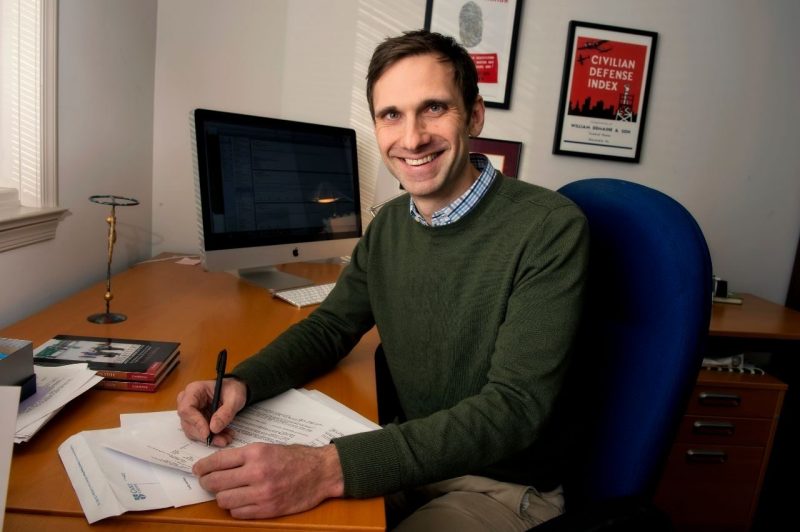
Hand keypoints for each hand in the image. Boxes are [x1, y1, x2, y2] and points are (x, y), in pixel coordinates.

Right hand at [177, 377, 247, 446]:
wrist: (234, 392)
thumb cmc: (232, 390)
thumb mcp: (234, 398)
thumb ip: (225, 412)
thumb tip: (214, 428)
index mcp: (194, 390)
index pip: (186, 408)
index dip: (195, 422)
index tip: (207, 433)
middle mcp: (188, 401)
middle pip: (187, 422)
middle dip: (204, 434)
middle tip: (222, 440)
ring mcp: (190, 413)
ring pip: (192, 431)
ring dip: (209, 438)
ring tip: (226, 438)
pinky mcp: (195, 422)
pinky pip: (199, 433)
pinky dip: (211, 438)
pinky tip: (223, 436)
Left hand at [194, 442, 344, 518]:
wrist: (321, 472)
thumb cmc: (295, 458)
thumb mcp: (268, 447)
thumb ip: (243, 457)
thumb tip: (216, 465)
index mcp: (256, 453)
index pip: (217, 461)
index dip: (203, 467)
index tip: (198, 470)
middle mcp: (257, 473)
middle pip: (216, 482)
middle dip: (207, 482)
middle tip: (207, 482)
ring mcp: (262, 493)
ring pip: (224, 500)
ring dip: (222, 496)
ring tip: (228, 492)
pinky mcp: (267, 509)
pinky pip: (238, 513)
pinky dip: (236, 508)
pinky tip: (242, 501)